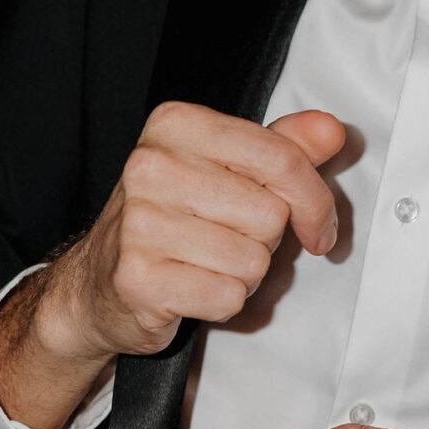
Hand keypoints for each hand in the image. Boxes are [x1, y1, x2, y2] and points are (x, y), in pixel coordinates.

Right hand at [0, 103, 344, 428]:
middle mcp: (151, 166)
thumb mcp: (227, 169)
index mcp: (176, 125)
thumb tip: (332, 131)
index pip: (281, 157)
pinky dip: (222, 303)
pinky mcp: (138, 278)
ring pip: (253, 261)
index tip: (317, 226)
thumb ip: (285, 147)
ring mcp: (139, 223)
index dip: (315, 200)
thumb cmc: (172, 220)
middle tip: (227, 241)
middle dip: (265, 241)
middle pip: (271, 215)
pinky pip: (227, 297)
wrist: (96, 284)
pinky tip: (191, 289)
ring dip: (243, 274)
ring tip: (205, 264)